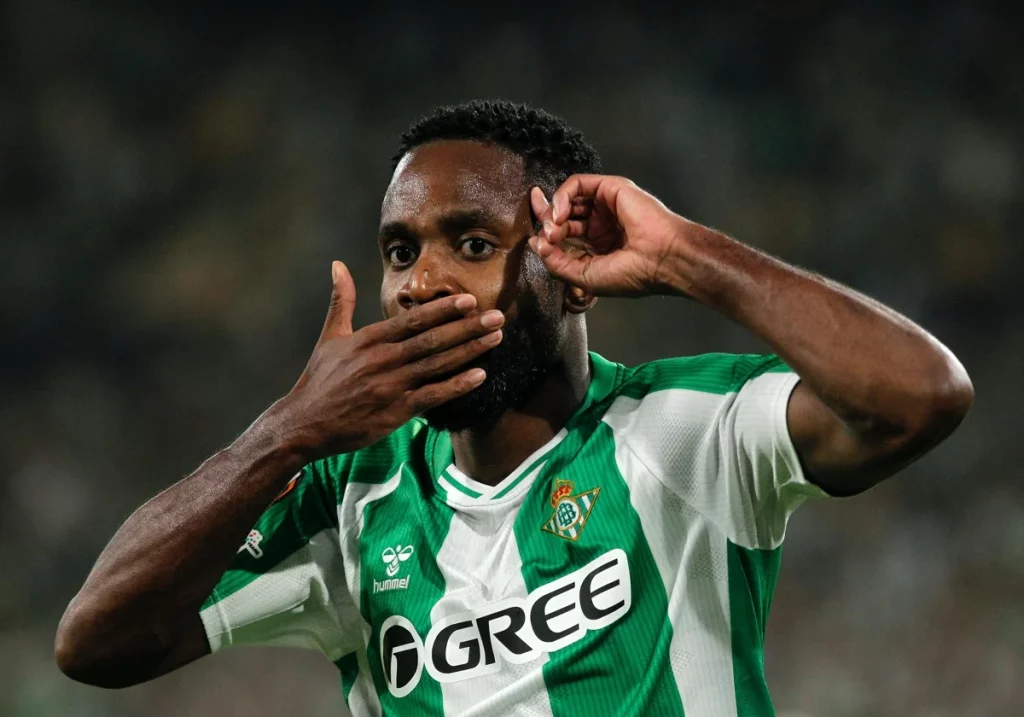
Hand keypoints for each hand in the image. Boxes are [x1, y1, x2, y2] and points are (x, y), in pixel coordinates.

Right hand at [280, 261, 503, 459]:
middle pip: (432, 340)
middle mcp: (382, 360)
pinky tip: (480, 376)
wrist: (304, 424)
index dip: (443, 309)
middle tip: (497, 316)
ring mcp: (391, 386)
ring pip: (437, 365)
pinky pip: (433, 396)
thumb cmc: (319, 380)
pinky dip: (457, 386)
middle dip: (468, 327)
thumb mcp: (330, 337)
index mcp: (369, 340)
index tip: (469, 300)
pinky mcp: (395, 412)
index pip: (412, 320)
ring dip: (470, 351)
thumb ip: (342, 300)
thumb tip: (338, 265)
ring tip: (496, 339)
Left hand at [529, 175, 690, 296]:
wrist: (662, 259)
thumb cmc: (632, 273)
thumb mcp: (585, 276)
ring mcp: (606, 204)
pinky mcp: (610, 188)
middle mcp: (601, 222)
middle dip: (545, 222)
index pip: (564, 232)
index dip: (545, 235)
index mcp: (598, 244)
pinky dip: (562, 196)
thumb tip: (535, 245)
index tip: (534, 240)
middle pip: (562, 213)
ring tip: (553, 228)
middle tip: (542, 234)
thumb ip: (557, 263)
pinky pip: (576, 184)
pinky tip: (560, 214)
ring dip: (553, 212)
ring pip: (567, 198)